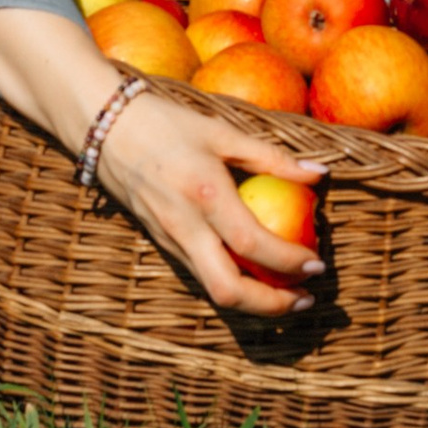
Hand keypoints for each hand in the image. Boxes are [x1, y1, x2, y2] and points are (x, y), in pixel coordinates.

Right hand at [91, 86, 326, 317]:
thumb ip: (272, 157)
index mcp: (204, 194)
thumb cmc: (169, 123)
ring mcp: (169, 241)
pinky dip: (232, 284)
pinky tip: (255, 275)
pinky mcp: (161, 245)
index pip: (252, 245)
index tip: (319, 264)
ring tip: (289, 294)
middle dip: (272, 305)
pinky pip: (200, 276)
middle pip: (229, 291)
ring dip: (254, 302)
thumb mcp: (222, 131)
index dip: (290, 261)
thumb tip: (321, 173)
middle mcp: (185, 227)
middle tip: (306, 298)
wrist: (105, 127)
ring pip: (213, 291)